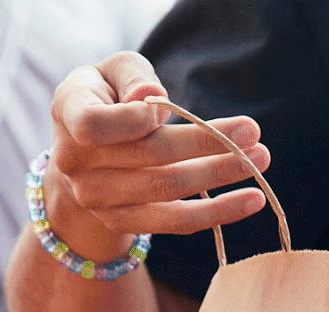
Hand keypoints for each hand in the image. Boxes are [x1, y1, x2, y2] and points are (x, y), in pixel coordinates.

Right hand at [46, 51, 270, 261]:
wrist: (83, 151)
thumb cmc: (108, 97)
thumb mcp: (113, 71)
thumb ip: (132, 76)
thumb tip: (152, 97)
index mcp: (69, 113)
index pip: (95, 125)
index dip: (131, 120)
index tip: (165, 107)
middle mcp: (75, 162)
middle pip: (148, 157)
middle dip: (206, 143)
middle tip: (253, 132)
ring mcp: (96, 198)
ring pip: (167, 189)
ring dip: (219, 175)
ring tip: (260, 160)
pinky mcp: (122, 223)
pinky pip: (175, 222)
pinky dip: (217, 212)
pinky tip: (251, 200)